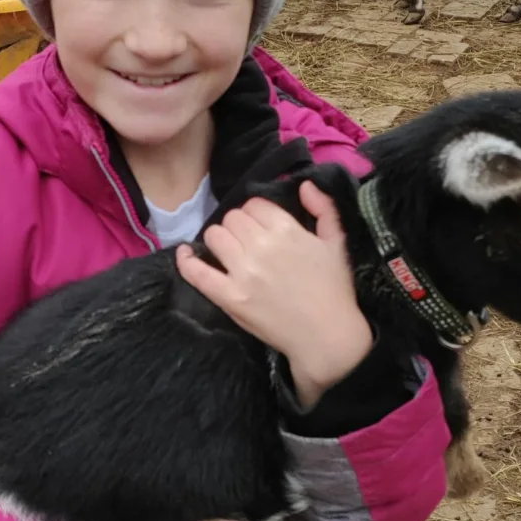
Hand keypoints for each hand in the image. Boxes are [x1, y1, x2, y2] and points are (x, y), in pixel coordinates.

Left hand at [176, 180, 371, 407]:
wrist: (327, 336)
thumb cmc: (333, 289)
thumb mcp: (336, 242)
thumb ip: (323, 208)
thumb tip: (304, 185)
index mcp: (287, 230)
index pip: (254, 204)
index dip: (257, 213)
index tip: (262, 225)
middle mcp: (261, 246)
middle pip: (232, 218)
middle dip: (239, 225)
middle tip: (248, 240)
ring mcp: (242, 273)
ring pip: (214, 236)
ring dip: (220, 239)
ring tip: (229, 251)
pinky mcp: (229, 297)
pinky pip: (197, 273)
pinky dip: (186, 261)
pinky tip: (185, 253)